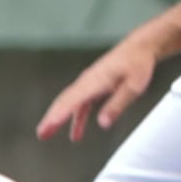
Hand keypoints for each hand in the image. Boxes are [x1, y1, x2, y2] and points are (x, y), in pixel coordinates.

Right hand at [37, 36, 157, 141]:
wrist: (139, 47)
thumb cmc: (138, 63)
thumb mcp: (134, 87)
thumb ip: (117, 105)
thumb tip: (103, 123)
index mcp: (96, 80)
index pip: (73, 100)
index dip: (60, 114)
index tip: (50, 125)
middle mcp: (87, 80)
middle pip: (64, 101)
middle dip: (51, 118)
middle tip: (41, 134)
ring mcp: (88, 82)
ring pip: (68, 102)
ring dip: (58, 117)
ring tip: (48, 134)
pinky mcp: (93, 85)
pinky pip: (79, 103)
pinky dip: (75, 117)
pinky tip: (77, 132)